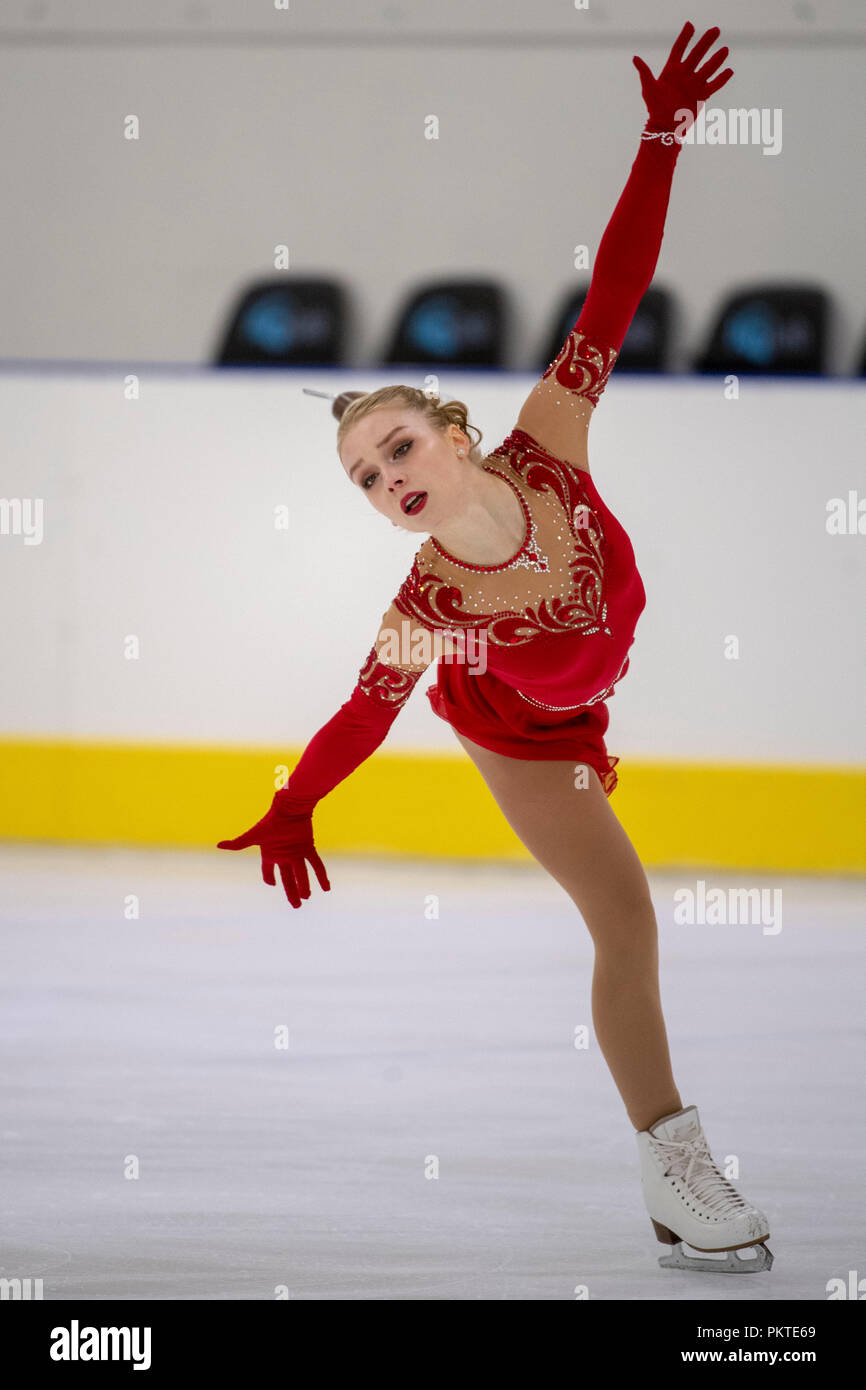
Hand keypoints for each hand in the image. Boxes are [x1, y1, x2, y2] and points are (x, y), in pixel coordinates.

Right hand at [217, 789, 330, 909]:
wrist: (288, 809)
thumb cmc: (269, 822)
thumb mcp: (253, 836)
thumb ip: (238, 844)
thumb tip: (218, 845)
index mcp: (270, 854)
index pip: (268, 871)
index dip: (269, 879)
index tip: (271, 885)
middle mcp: (284, 856)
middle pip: (288, 878)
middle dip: (292, 892)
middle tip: (297, 905)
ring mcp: (297, 853)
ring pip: (302, 874)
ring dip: (305, 886)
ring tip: (307, 897)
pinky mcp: (309, 848)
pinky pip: (316, 865)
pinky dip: (322, 876)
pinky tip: (327, 888)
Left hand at [633, 21, 732, 134]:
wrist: (665, 127)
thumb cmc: (655, 108)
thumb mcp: (649, 89)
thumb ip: (645, 72)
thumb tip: (635, 58)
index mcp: (672, 70)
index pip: (679, 48)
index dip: (685, 36)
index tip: (691, 25)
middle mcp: (685, 74)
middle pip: (697, 54)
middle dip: (706, 42)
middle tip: (716, 30)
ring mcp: (694, 84)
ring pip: (708, 67)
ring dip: (717, 59)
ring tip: (725, 50)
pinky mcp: (701, 95)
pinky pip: (714, 85)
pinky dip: (722, 79)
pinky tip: (729, 71)